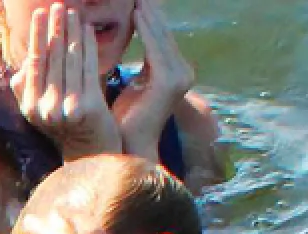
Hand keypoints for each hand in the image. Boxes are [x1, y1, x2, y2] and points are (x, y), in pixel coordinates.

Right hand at [9, 1, 122, 157]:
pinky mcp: (87, 107)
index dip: (36, 37)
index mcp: (30, 108)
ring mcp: (65, 109)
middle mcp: (44, 109)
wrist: (93, 154)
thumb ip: (30, 90)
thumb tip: (22, 68)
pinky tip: (87, 30)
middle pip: (51, 59)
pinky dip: (87, 46)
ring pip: (69, 61)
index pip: (33, 64)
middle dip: (54, 29)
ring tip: (72, 12)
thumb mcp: (42, 111)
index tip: (39, 15)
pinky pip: (88, 68)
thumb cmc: (68, 127)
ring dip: (71, 32)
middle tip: (57, 5)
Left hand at [109, 0, 193, 144]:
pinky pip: (155, 48)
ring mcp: (179, 76)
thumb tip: (132, 49)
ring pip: (161, 37)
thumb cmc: (125, 119)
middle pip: (164, 33)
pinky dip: (146, 30)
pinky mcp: (169, 82)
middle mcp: (182, 72)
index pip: (160, 37)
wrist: (129, 146)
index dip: (150, 16)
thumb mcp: (134, 86)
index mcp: (173, 72)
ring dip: (148, 14)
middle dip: (151, 10)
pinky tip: (137, 14)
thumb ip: (140, 66)